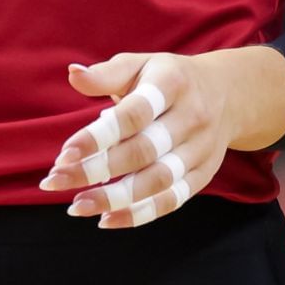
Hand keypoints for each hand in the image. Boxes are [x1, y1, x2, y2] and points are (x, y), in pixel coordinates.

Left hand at [42, 52, 228, 229]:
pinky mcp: (204, 174)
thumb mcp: (142, 65)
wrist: (229, 93)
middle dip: (97, 170)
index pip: (133, 115)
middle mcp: (192, 116)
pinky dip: (140, 214)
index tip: (64, 154)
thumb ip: (107, 74)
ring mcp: (201, 148)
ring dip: (115, 199)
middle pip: (143, 151)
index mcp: (172, 83)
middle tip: (55, 181)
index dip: (98, 136)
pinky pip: (172, 200)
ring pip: (158, 181)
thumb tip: (73, 73)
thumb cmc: (169, 78)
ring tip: (77, 206)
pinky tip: (107, 219)